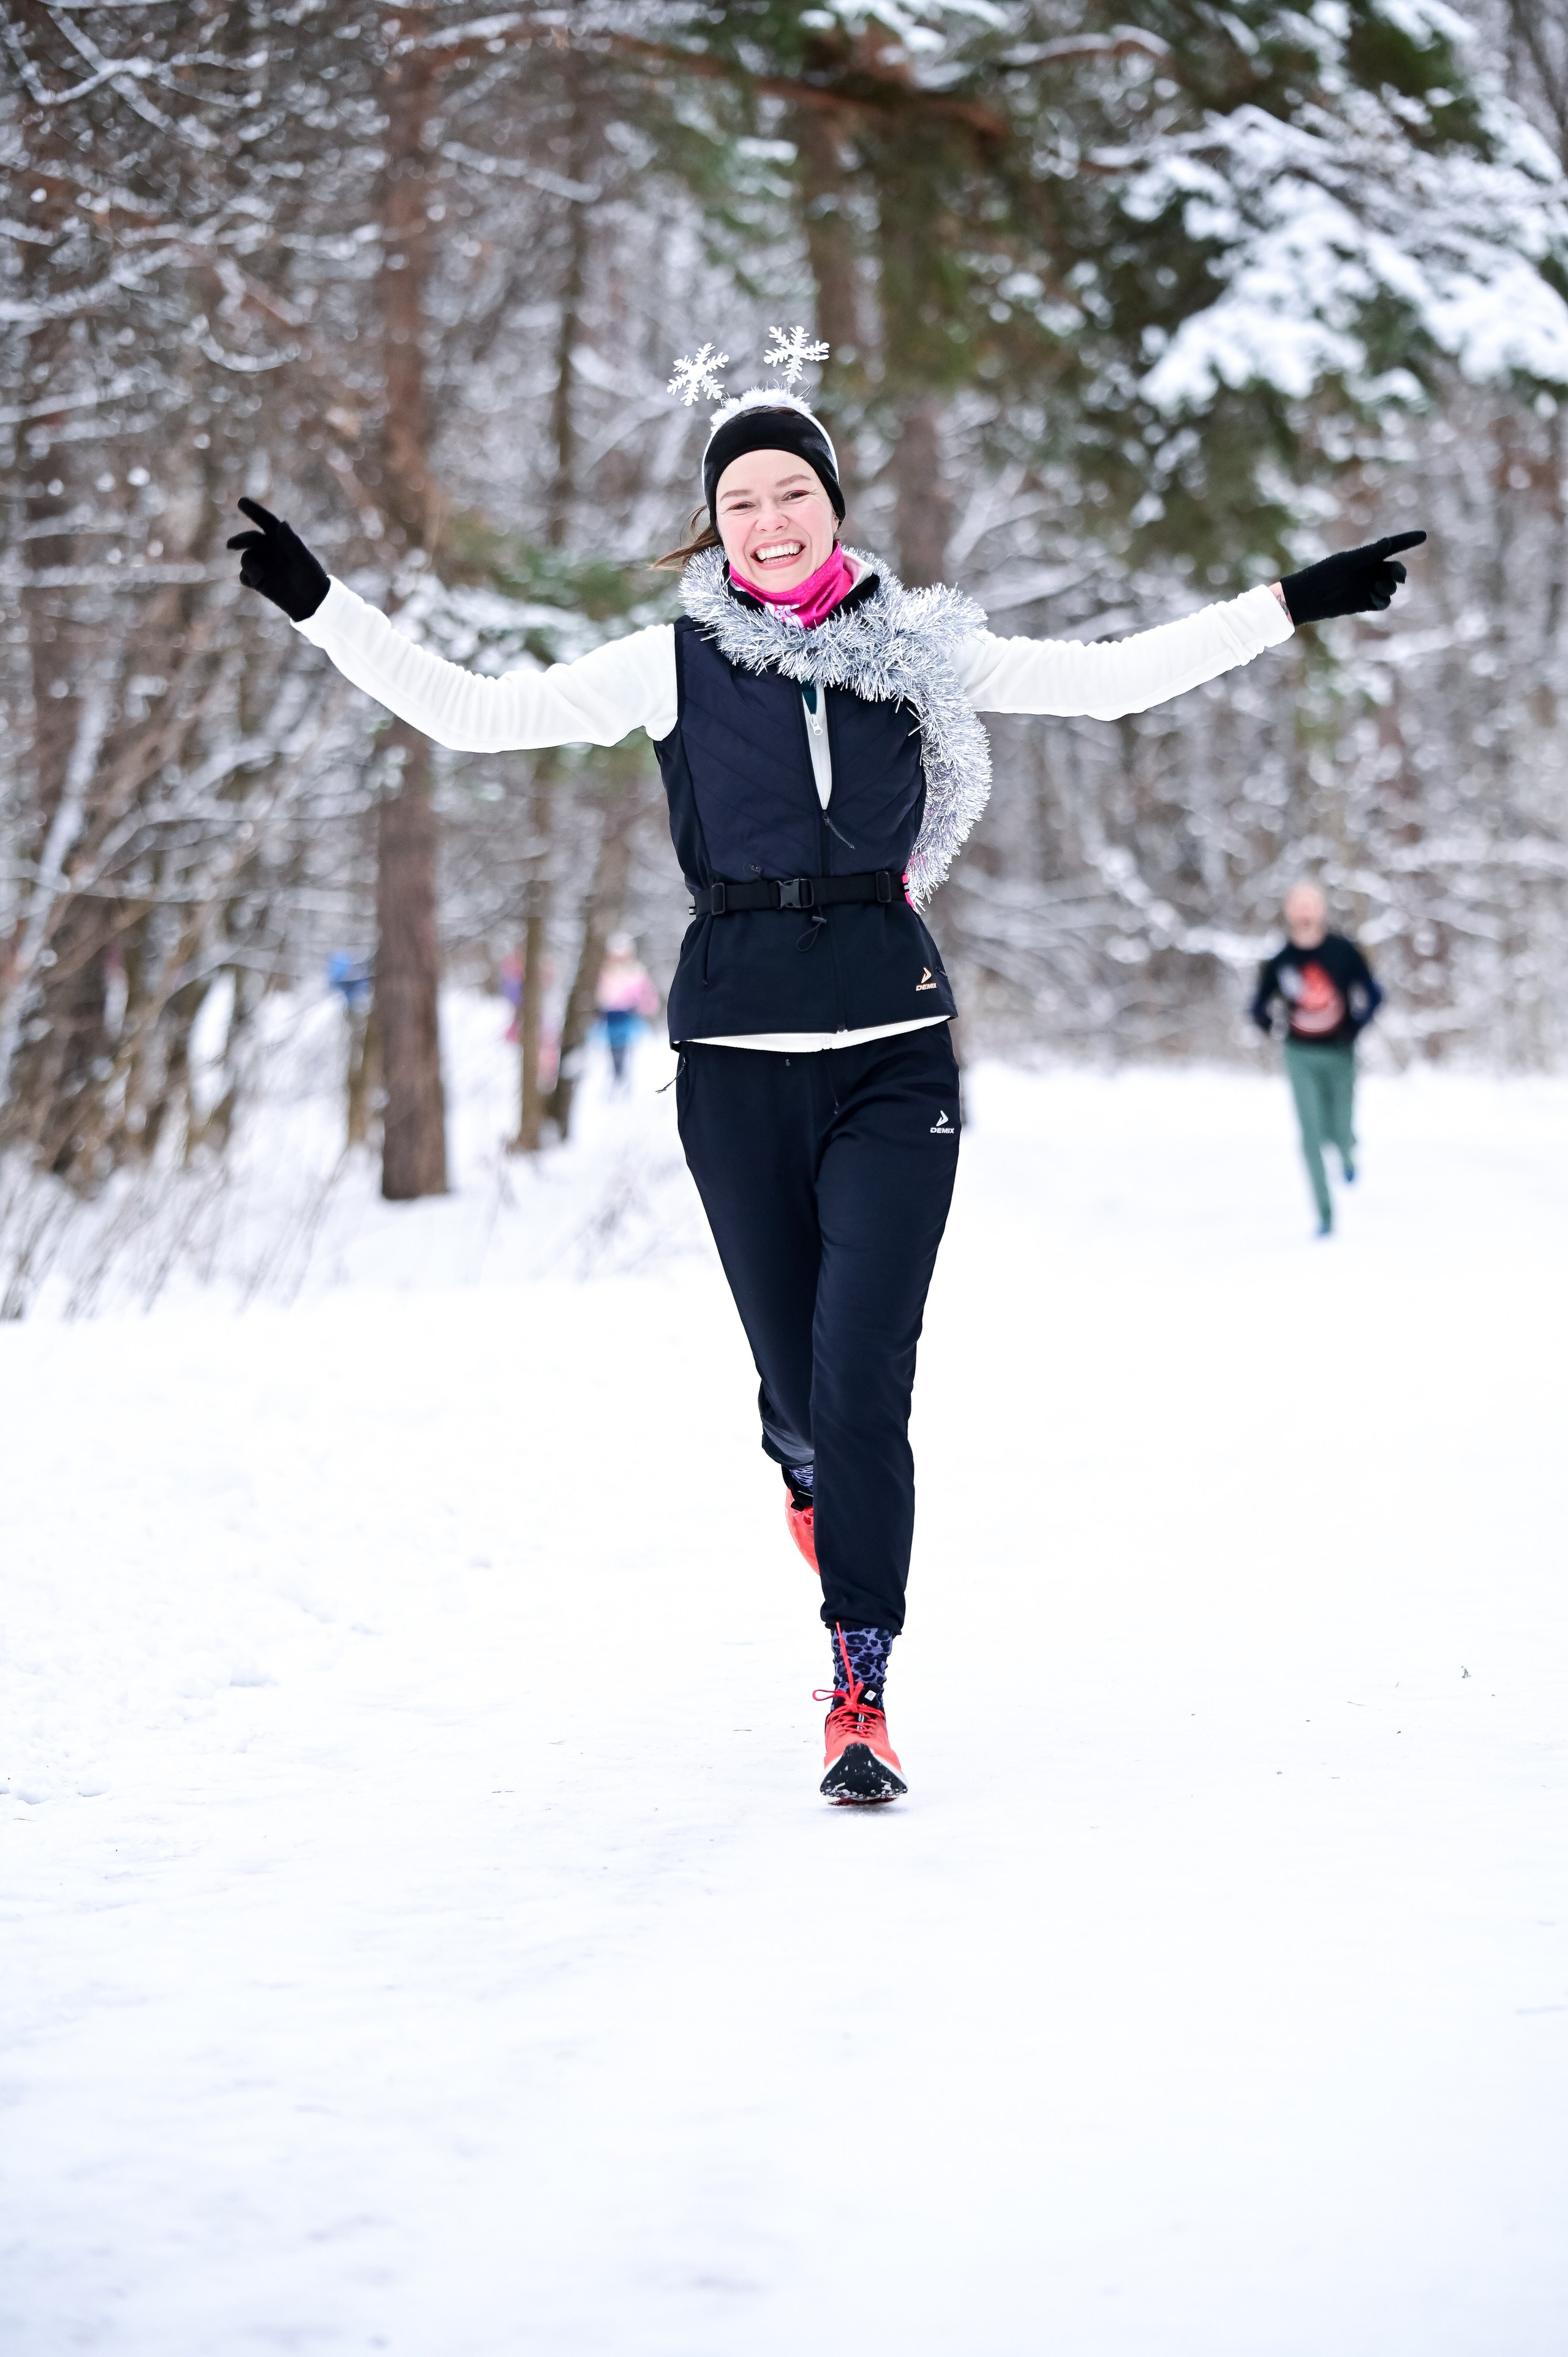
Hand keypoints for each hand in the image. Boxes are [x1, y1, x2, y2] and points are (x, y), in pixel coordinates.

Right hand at [226, 497, 329, 621]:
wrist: (312, 604)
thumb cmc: (311, 579)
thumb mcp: (303, 561)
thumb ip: (292, 543)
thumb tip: (282, 523)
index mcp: (282, 540)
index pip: (266, 522)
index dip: (254, 511)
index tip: (241, 501)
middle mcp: (270, 550)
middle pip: (250, 539)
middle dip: (240, 540)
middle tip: (230, 545)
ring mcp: (264, 565)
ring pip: (247, 558)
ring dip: (248, 565)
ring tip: (258, 576)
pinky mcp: (259, 582)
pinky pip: (245, 576)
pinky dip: (248, 577)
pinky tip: (256, 582)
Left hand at [1280, 531, 1425, 625]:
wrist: (1309, 597)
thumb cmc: (1324, 574)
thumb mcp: (1346, 562)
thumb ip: (1367, 553)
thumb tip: (1388, 542)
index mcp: (1367, 556)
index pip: (1392, 546)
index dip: (1407, 541)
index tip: (1423, 535)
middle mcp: (1371, 571)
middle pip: (1395, 570)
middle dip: (1400, 573)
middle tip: (1398, 577)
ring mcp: (1369, 587)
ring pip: (1390, 588)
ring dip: (1389, 587)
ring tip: (1377, 589)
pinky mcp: (1365, 604)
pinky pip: (1383, 602)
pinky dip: (1383, 600)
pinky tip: (1376, 599)